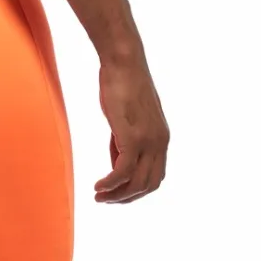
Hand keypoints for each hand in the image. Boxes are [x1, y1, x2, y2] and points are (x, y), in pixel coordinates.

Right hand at [94, 57, 169, 202]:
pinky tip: (98, 186)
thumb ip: (126, 141)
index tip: (116, 193)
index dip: (136, 191)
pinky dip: (111, 183)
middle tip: (105, 200)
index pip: (155, 177)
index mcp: (162, 139)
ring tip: (99, 196)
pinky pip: (123, 171)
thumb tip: (118, 164)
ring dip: (117, 194)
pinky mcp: (132, 136)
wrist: (123, 60)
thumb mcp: (128, 118)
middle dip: (126, 198)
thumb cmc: (122, 84)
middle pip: (148, 185)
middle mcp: (160, 142)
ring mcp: (148, 140)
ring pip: (137, 182)